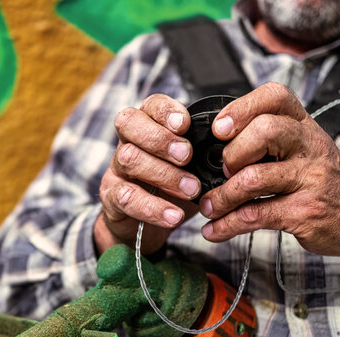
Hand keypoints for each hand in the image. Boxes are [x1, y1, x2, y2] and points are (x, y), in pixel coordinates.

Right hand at [95, 94, 200, 254]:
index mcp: (148, 127)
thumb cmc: (170, 189)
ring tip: (191, 190)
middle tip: (187, 156)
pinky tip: (174, 215)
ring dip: (163, 173)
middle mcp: (127, 142)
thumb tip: (227, 151)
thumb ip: (201, 155)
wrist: (142, 227)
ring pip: (128, 158)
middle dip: (160, 138)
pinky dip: (153, 207)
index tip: (185, 124)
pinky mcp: (111, 197)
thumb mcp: (189, 168)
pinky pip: (126, 197)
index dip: (165, 111)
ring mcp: (116, 169)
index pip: (150, 105)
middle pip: (129, 123)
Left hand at [197, 82, 339, 294]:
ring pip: (253, 178)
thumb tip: (216, 144)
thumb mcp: (306, 148)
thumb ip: (270, 140)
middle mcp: (310, 147)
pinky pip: (255, 215)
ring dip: (221, 196)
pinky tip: (215, 230)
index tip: (220, 128)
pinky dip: (227, 225)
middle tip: (222, 171)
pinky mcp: (304, 212)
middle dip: (231, 153)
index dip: (241, 108)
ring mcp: (310, 179)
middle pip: (264, 131)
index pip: (275, 97)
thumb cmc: (327, 182)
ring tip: (209, 206)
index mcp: (305, 126)